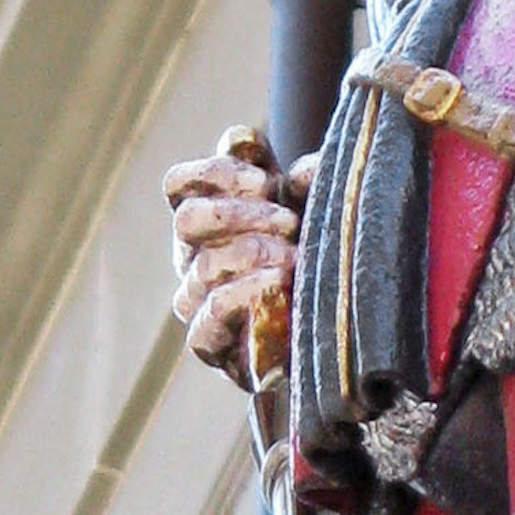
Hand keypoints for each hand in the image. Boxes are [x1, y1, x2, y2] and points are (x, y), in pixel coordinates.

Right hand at [165, 127, 309, 390]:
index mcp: (207, 219)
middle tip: (289, 222)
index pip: (178, 185)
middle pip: (187, 220)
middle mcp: (192, 257)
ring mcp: (195, 301)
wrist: (335, 332)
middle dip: (241, 214)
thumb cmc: (317, 260)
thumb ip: (302, 181)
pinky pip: (209, 315)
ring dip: (253, 254)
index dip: (216, 174)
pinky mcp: (209, 343)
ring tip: (296, 257)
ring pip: (203, 267)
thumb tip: (294, 171)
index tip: (265, 181)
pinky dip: (244, 294)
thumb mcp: (315, 210)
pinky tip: (279, 284)